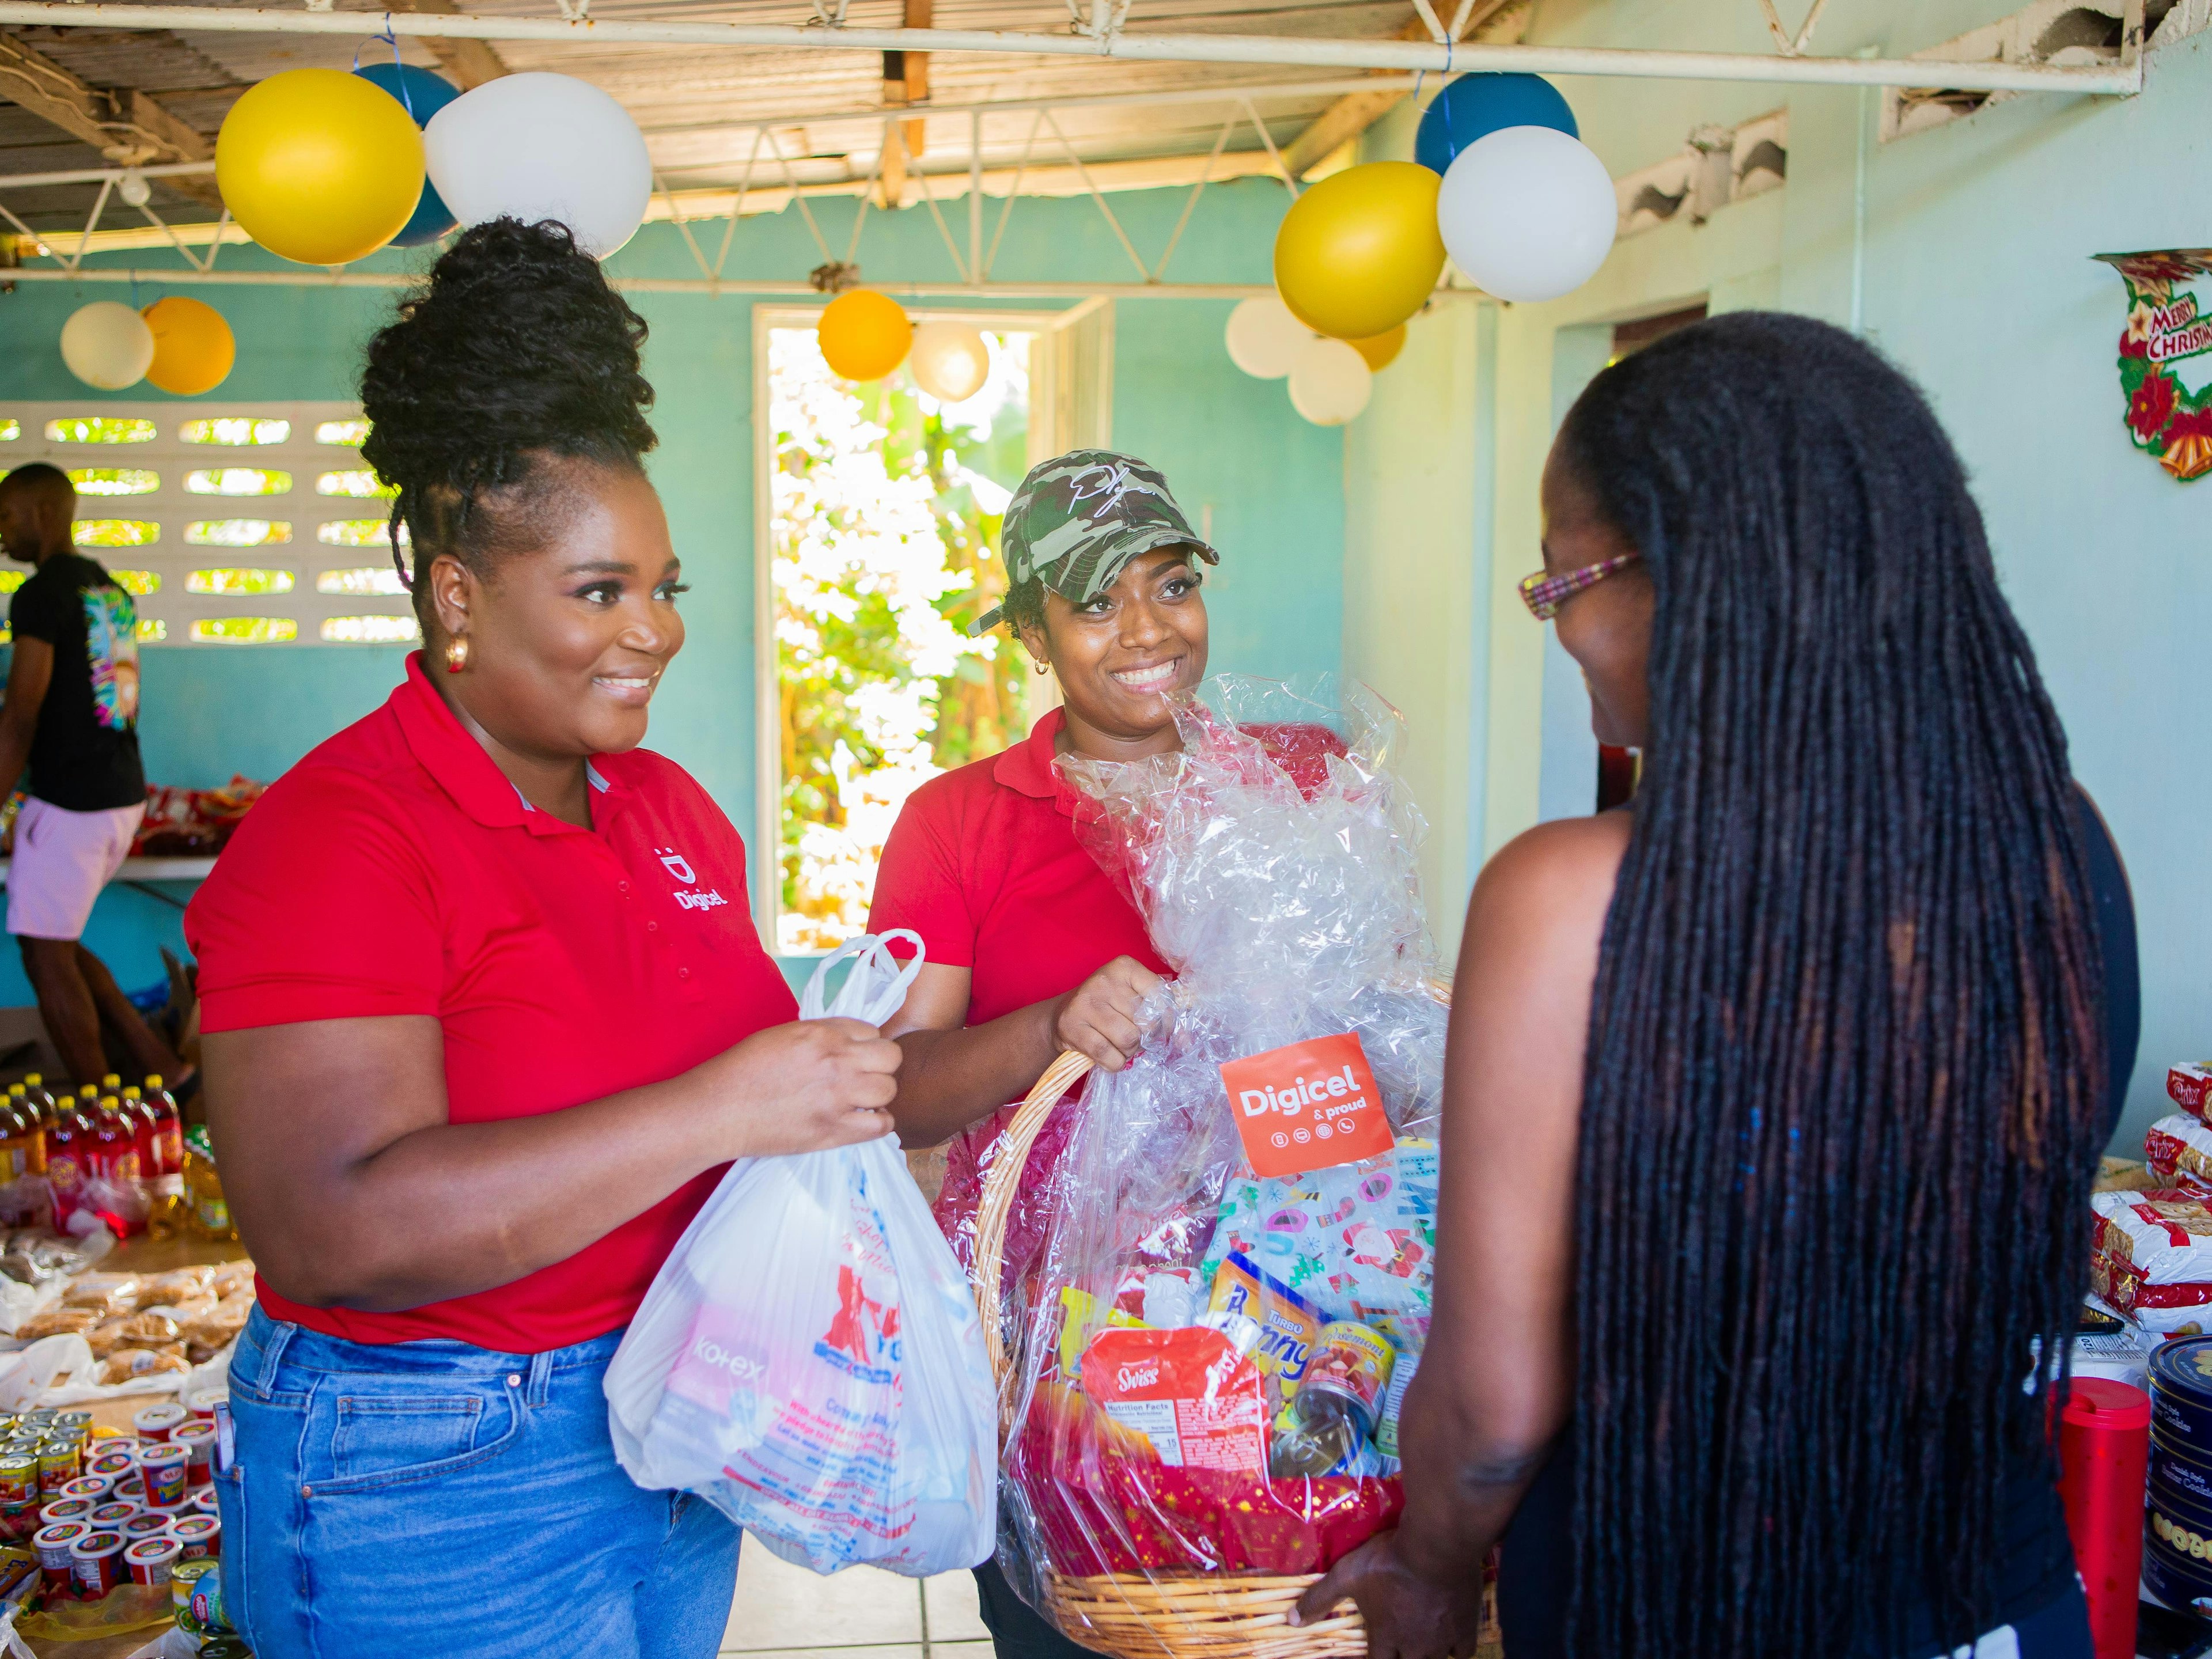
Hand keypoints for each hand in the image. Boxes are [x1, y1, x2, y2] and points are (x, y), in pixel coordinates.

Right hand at [702, 1018, 900, 1156]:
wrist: (718, 1110)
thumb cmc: (742, 1069)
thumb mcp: (783, 1035)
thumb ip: (820, 1035)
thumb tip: (846, 1042)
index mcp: (821, 1034)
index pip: (871, 1031)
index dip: (865, 1044)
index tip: (854, 1055)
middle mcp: (835, 1062)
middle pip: (891, 1057)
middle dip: (880, 1065)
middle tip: (864, 1075)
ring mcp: (837, 1098)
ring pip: (888, 1090)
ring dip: (879, 1094)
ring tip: (861, 1099)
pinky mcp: (832, 1131)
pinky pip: (881, 1125)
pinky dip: (879, 1123)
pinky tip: (864, 1120)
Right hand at [1051, 956, 1162, 1071]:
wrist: (1063, 1015)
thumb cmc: (1107, 1006)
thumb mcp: (1133, 996)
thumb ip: (1161, 1012)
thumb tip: (1186, 1041)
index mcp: (1124, 967)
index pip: (1160, 995)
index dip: (1168, 1020)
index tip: (1163, 1029)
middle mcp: (1103, 981)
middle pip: (1146, 1022)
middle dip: (1146, 1038)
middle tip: (1136, 1038)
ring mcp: (1085, 1004)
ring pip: (1129, 1040)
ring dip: (1131, 1052)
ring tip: (1121, 1046)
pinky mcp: (1073, 1028)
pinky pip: (1110, 1056)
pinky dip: (1115, 1063)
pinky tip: (1109, 1055)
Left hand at [1291, 1532, 1489, 1658]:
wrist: (1435, 1547)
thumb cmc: (1389, 1561)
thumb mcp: (1347, 1575)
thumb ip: (1320, 1598)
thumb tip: (1290, 1620)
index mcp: (1385, 1637)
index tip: (1375, 1650)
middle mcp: (1413, 1646)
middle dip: (1401, 1658)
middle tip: (1398, 1646)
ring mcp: (1441, 1640)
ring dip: (1427, 1656)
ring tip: (1422, 1646)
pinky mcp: (1466, 1628)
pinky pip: (1463, 1653)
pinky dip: (1456, 1652)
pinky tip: (1452, 1644)